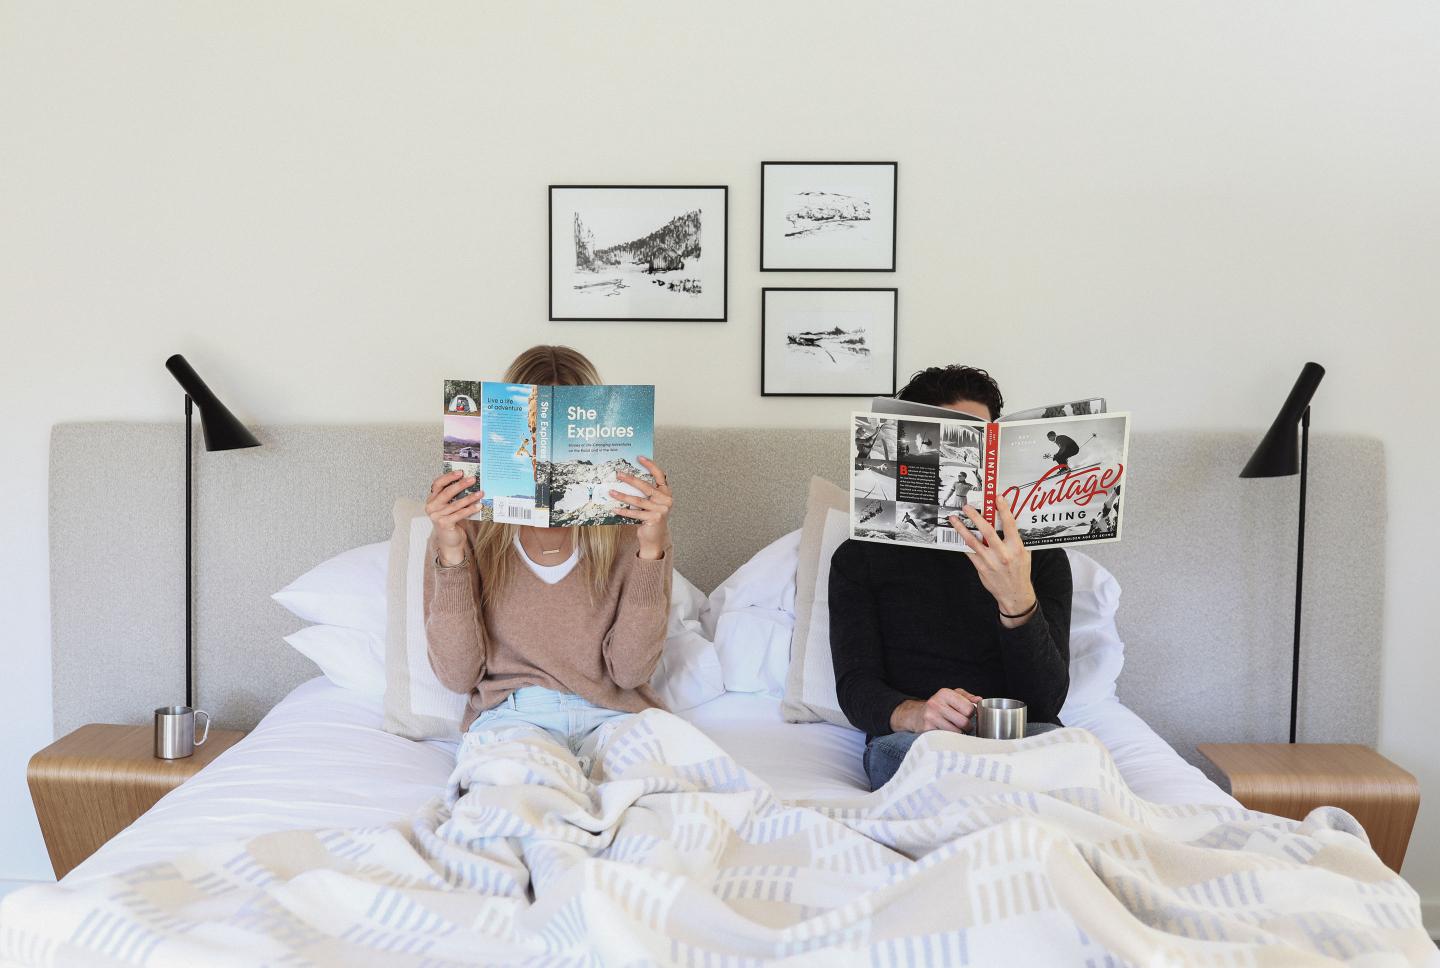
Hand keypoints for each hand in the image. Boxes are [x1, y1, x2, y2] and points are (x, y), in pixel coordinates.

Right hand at [426, 471, 483, 565]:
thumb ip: (454, 496)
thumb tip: (469, 481)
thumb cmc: (451, 520)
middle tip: (473, 479)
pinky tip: (479, 506)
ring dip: (470, 497)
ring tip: (481, 493)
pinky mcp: (444, 524)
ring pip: (455, 504)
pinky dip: (470, 509)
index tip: (460, 472)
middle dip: (461, 484)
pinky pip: (459, 514)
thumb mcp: (450, 506)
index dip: (449, 477)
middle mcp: (431, 506)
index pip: (438, 484)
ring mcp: (436, 516)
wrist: (449, 541)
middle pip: (447, 492)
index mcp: (431, 499)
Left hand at [609, 456, 671, 559]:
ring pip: (638, 500)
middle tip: (618, 474)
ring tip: (611, 491)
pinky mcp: (654, 519)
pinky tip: (614, 508)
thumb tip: (628, 478)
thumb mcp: (652, 502)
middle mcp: (666, 500)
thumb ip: (647, 492)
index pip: (659, 475)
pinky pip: (635, 513)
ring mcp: (661, 510)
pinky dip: (624, 511)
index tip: (639, 457)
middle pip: (646, 486)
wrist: (655, 538)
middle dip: (631, 479)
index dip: (650, 465)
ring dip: (623, 495)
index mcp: (666, 492)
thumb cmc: (651, 517)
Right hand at [892, 687, 982, 733]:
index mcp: (944, 693)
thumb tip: (979, 700)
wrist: (916, 715)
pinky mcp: (927, 729)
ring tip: (955, 729)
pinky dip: (950, 739)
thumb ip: (967, 697)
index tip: (967, 715)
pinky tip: (947, 734)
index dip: (971, 714)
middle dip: (967, 726)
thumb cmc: (938, 706)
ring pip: (956, 732)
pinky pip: (947, 738)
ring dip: (959, 734)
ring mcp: (930, 717)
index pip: (968, 708)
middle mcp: (936, 703)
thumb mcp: (951, 696)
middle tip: (964, 726)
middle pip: (963, 722)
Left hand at [948, 500, 1036, 625]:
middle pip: (988, 530)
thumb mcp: (1025, 554)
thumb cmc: (1020, 571)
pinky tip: (957, 534)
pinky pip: (969, 552)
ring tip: (954, 519)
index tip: (997, 498)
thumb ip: (1017, 538)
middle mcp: (1003, 553)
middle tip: (967, 507)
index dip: (1003, 509)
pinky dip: (963, 542)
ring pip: (973, 541)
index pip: (1010, 524)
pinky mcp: (981, 567)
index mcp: (1016, 548)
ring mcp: (990, 561)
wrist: (1015, 593)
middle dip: (976, 517)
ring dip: (962, 528)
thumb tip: (1010, 521)